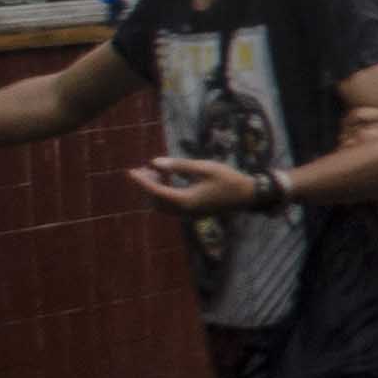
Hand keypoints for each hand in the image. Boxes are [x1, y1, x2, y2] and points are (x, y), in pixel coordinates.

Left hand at [130, 156, 265, 216]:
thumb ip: (179, 165)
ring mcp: (190, 214)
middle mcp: (185, 211)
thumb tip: (154, 162)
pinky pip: (171, 206)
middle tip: (144, 168)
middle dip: (147, 186)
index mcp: (186, 201)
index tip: (130, 171)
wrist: (248, 195)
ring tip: (157, 172)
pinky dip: (165, 194)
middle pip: (155, 202)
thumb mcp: (204, 167)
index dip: (142, 181)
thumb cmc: (228, 179)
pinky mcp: (194, 213)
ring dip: (156, 191)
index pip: (156, 192)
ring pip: (162, 206)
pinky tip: (170, 179)